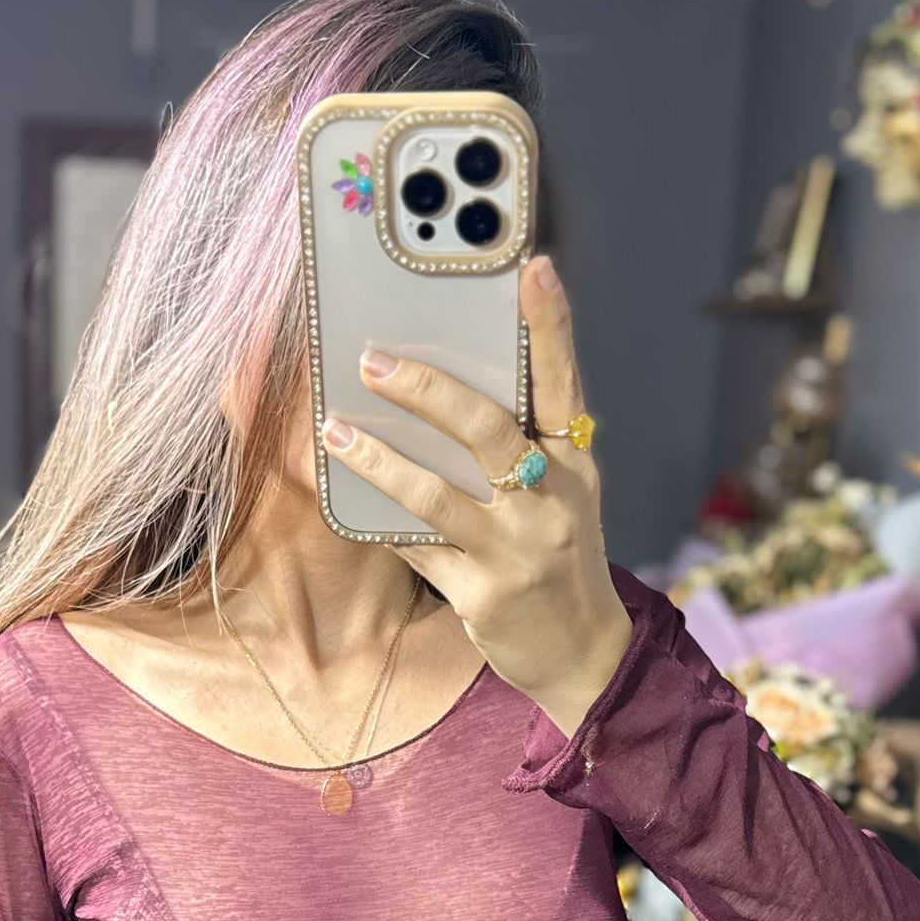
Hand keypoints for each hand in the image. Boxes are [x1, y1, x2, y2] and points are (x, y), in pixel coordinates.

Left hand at [321, 252, 632, 734]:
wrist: (584, 654)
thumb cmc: (557, 555)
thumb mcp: (562, 493)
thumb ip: (523, 443)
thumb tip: (444, 387)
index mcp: (575, 463)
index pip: (563, 381)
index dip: (551, 323)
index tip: (532, 266)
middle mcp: (553, 500)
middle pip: (487, 429)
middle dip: (426, 389)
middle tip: (373, 360)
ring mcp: (518, 549)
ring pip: (437, 493)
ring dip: (379, 460)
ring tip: (336, 432)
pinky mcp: (483, 593)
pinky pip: (417, 548)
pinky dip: (380, 522)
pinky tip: (347, 502)